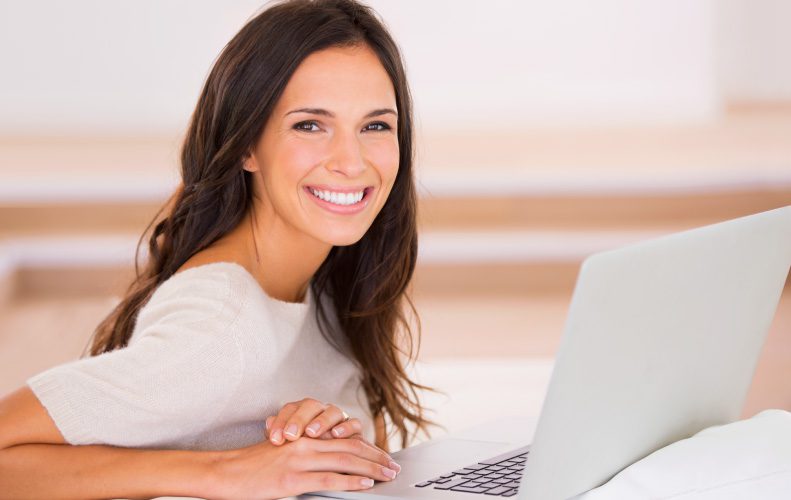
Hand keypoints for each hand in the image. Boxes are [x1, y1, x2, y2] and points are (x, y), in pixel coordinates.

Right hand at [211, 433, 399, 499]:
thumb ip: (307, 452)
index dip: (367, 447)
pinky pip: (328, 479)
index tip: (383, 456)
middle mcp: (306, 444)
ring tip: (387, 474)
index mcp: (305, 437)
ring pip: (344, 460)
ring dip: (371, 468)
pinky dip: (350, 481)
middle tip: (393, 466)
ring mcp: (299, 461)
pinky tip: (365, 483)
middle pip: (350, 447)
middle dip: (376, 457)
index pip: (344, 439)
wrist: (227, 472)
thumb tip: (332, 462)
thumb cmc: (254, 465)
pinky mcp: (292, 479)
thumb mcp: (284, 452)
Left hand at [265, 398, 377, 448]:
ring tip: (311, 433)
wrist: (331, 459)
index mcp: (302, 411)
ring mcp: (338, 418)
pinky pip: (354, 423)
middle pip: (310, 405)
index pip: (290, 409)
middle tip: (290, 435)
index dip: (281, 421)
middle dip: (299, 419)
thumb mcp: (288, 446)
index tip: (274, 439)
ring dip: (322, 421)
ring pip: (332, 411)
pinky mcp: (355, 429)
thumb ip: (279, 434)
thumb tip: (267, 423)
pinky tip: (336, 435)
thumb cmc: (303, 453)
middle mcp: (321, 411)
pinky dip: (346, 427)